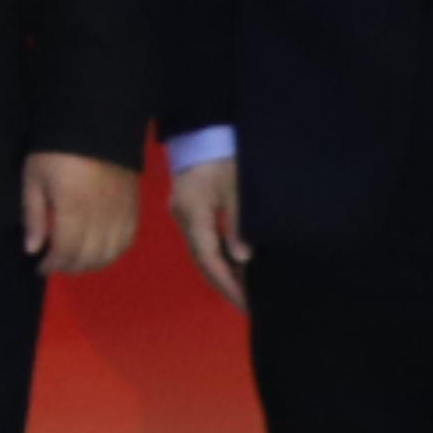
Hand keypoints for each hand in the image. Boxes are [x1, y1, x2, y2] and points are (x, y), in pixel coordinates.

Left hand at [22, 151, 137, 277]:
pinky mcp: (133, 208)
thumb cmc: (56, 151)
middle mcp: (100, 217)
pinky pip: (127, 241)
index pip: (66, 251)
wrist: (95, 125)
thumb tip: (33, 249)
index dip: (52, 264)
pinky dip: (113, 252)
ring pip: (110, 254)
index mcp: (73, 209)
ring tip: (75, 258)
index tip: (40, 265)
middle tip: (55, 262)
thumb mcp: (34, 178)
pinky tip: (99, 250)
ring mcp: (120, 213)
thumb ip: (33, 215)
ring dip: (90, 263)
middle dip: (69, 266)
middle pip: (88, 257)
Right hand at [167, 155, 251, 307]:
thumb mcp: (237, 189)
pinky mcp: (189, 208)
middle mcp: (184, 218)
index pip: (210, 260)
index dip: (229, 284)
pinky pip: (203, 239)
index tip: (247, 302)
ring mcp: (184, 213)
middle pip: (203, 261)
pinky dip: (219, 255)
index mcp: (193, 215)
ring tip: (246, 288)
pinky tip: (236, 263)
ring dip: (223, 271)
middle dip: (226, 284)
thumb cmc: (223, 156)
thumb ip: (238, 225)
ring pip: (202, 252)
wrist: (202, 129)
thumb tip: (244, 259)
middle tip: (248, 303)